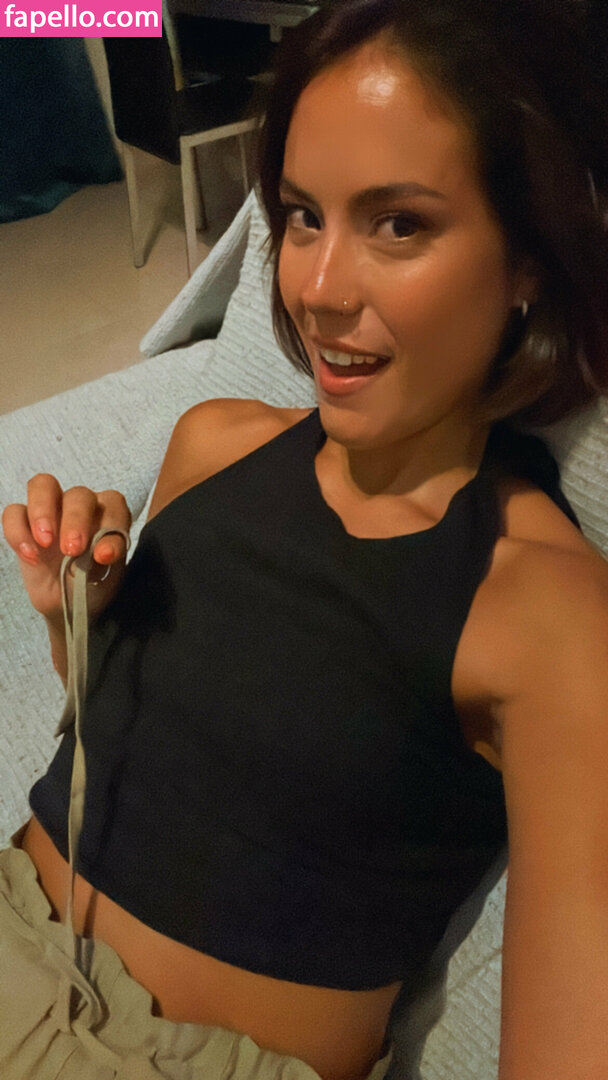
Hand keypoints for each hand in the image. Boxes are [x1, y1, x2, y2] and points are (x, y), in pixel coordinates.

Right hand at [2, 474, 130, 622]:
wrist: (67, 604)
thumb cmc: (92, 584)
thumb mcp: (107, 578)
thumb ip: (107, 560)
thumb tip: (102, 552)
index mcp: (108, 514)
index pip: (113, 503)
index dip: (112, 524)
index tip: (104, 556)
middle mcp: (81, 506)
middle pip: (78, 494)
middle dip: (75, 520)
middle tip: (72, 550)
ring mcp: (50, 510)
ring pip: (44, 486)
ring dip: (43, 511)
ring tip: (45, 542)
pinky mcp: (23, 523)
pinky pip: (14, 512)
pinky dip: (18, 532)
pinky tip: (30, 556)